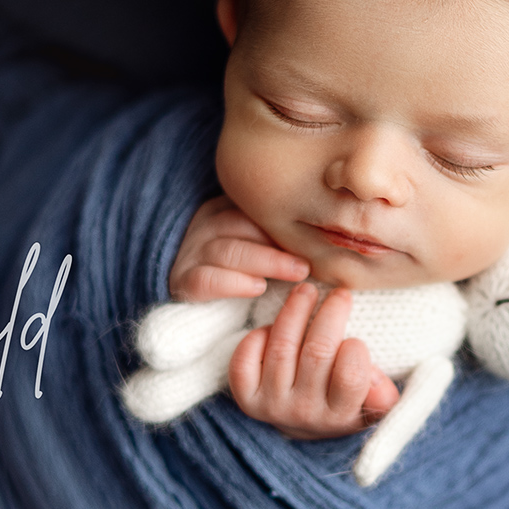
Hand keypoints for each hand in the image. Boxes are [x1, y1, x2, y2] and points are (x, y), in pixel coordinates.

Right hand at [169, 194, 310, 301]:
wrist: (185, 299)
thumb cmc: (234, 271)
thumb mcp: (254, 244)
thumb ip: (278, 238)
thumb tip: (326, 240)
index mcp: (224, 209)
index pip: (256, 208)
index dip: (287, 220)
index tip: (320, 233)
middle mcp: (206, 226)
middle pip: (243, 225)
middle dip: (281, 241)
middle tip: (314, 256)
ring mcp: (191, 252)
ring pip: (229, 251)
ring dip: (267, 261)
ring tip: (297, 271)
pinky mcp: (183, 281)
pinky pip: (206, 279)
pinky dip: (233, 283)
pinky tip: (258, 287)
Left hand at [227, 283, 400, 439]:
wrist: (308, 424)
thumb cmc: (346, 400)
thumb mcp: (373, 402)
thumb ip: (382, 394)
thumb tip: (377, 384)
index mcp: (341, 415)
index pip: (351, 377)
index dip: (355, 349)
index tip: (356, 336)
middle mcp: (305, 413)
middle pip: (317, 352)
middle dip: (330, 314)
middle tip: (339, 294)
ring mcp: (272, 406)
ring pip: (282, 348)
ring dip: (294, 310)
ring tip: (307, 291)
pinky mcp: (247, 397)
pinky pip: (244, 361)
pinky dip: (256, 338)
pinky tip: (273, 328)